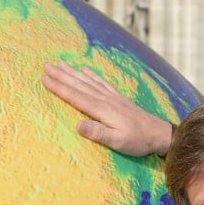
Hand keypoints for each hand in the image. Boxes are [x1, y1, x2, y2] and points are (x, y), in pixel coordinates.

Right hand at [42, 60, 174, 156]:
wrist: (159, 133)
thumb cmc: (138, 141)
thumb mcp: (117, 141)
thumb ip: (98, 133)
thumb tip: (77, 125)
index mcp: (102, 110)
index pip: (76, 96)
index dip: (59, 87)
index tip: (44, 78)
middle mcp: (105, 100)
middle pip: (79, 85)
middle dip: (62, 75)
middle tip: (45, 65)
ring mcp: (112, 97)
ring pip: (88, 81)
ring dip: (73, 72)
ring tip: (60, 63)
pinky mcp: (118, 98)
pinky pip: (101, 83)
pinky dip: (91, 75)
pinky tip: (85, 69)